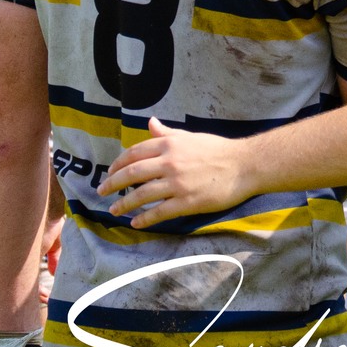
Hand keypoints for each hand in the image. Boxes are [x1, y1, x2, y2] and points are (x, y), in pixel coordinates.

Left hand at [98, 117, 252, 225]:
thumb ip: (167, 133)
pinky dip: (145, 218)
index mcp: (170, 144)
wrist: (244, 165)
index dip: (119, 164)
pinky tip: (136, 223)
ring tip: (114, 211)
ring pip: (142, 194)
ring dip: (125, 204)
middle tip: (102, 192)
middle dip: (113, 184)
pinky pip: (160, 212)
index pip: (135, 153)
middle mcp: (170, 162)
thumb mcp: (190, 136)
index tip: (110, 172)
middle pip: (133, 173)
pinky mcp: (187, 201)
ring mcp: (178, 183)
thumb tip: (150, 123)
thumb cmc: (218, 149)